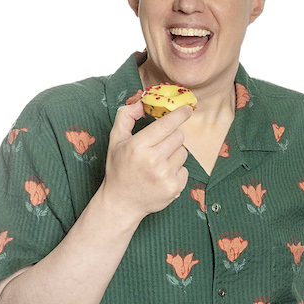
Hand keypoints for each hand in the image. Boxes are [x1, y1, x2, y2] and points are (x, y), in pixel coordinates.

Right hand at [97, 99, 190, 220]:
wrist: (122, 202)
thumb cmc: (119, 168)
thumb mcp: (116, 140)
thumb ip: (126, 117)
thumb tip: (141, 101)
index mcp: (138, 146)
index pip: (167, 124)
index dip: (179, 114)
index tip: (187, 108)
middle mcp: (153, 160)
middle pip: (179, 136)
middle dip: (171, 137)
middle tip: (159, 145)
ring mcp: (166, 175)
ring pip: (184, 152)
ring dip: (174, 154)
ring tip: (158, 163)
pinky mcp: (175, 187)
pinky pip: (185, 169)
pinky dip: (176, 170)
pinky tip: (162, 175)